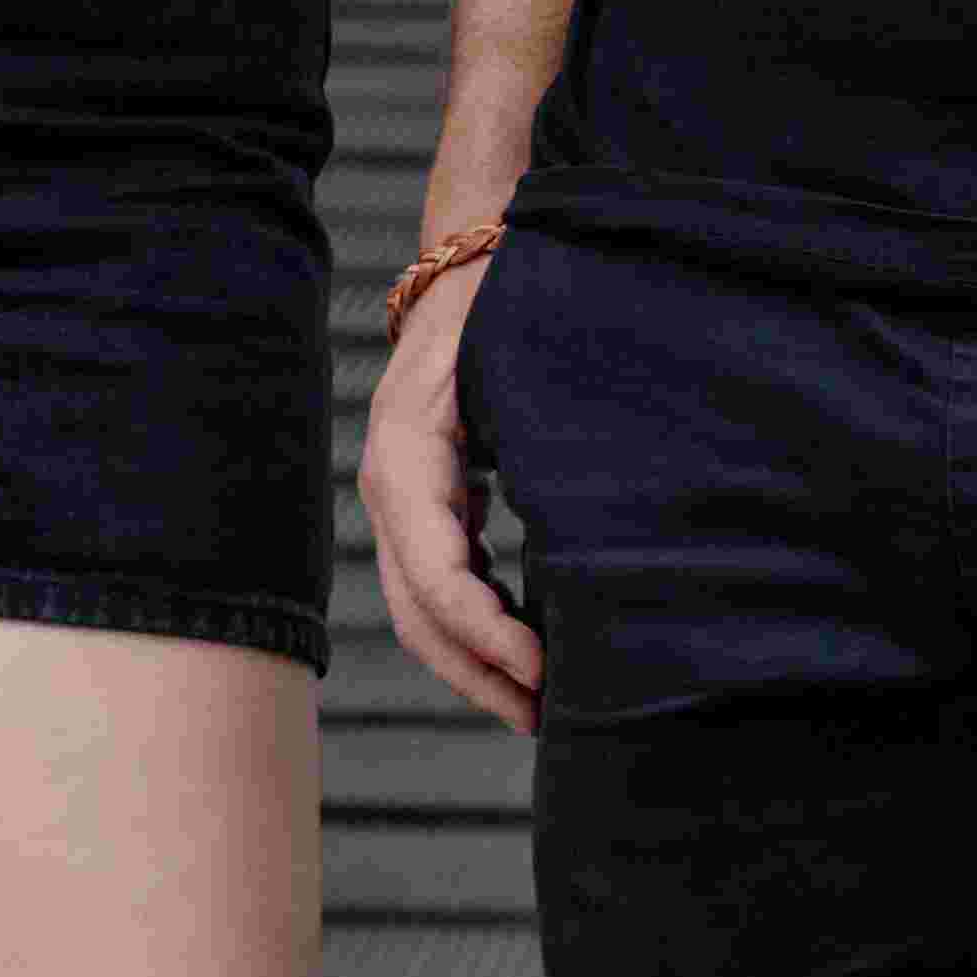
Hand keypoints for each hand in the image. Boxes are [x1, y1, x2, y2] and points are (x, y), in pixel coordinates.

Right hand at [360, 249, 540, 731]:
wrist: (475, 257)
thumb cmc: (509, 297)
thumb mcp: (519, 356)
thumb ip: (537, 438)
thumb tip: (586, 531)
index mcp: (407, 450)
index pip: (435, 573)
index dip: (486, 634)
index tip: (545, 671)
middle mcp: (391, 479)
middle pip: (417, 609)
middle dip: (478, 672)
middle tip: (546, 718)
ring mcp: (401, 492)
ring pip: (421, 605)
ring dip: (474, 661)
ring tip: (539, 704)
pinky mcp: (427, 497)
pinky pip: (439, 578)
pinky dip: (477, 623)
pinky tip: (529, 646)